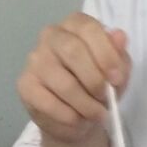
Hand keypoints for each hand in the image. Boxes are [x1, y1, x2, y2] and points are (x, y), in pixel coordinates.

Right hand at [17, 12, 131, 146]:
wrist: (75, 118)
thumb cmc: (97, 87)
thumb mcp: (116, 72)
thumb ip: (119, 55)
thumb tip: (120, 37)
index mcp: (75, 25)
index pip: (88, 28)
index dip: (106, 54)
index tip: (117, 79)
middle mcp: (50, 36)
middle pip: (73, 51)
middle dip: (95, 81)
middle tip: (106, 99)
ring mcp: (35, 60)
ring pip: (64, 82)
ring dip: (86, 105)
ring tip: (97, 115)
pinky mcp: (25, 86)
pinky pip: (49, 103)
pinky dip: (69, 117)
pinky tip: (78, 120)